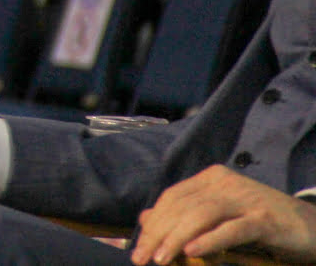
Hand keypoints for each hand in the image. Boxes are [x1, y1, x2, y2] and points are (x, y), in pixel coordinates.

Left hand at [129, 165, 315, 263]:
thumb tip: (145, 217)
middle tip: (142, 259)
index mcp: (212, 179)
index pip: (172, 197)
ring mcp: (245, 199)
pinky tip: (192, 251)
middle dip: (158, 234)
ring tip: (161, 260)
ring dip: (176, 238)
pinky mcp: (264, 218)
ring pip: (201, 215)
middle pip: (182, 205)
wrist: (312, 228)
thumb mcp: (219, 217)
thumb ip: (185, 215)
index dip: (153, 222)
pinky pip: (232, 228)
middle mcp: (226, 183)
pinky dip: (210, 239)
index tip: (137, 248)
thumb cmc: (263, 225)